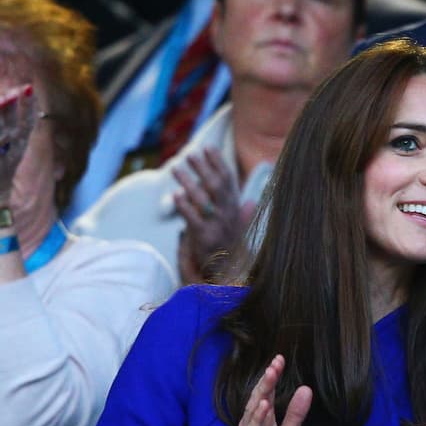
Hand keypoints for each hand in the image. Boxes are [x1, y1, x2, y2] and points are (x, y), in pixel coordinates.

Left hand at [0, 84, 36, 210]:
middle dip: (19, 106)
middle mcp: (10, 154)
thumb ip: (0, 139)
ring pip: (3, 135)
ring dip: (4, 116)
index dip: (28, 107)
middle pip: (16, 126)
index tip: (29, 88)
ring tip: (4, 99)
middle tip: (22, 87)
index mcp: (14, 149)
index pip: (25, 125)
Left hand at [173, 149, 249, 281]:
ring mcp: (217, 226)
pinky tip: (175, 195)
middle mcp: (228, 215)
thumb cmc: (231, 251)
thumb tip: (250, 202)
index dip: (219, 163)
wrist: (229, 276)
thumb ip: (244, 215)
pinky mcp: (205, 238)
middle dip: (203, 168)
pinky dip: (184, 206)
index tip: (209, 148)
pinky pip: (193, 219)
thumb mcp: (240, 232)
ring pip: (202, 199)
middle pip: (216, 186)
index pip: (229, 181)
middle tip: (190, 154)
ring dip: (188, 182)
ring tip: (176, 168)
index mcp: (234, 210)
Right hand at [229, 355, 313, 425]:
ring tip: (270, 376)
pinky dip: (256, 419)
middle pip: (259, 398)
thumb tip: (306, 390)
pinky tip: (263, 406)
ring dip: (261, 393)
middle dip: (267, 380)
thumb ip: (295, 415)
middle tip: (276, 362)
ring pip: (252, 411)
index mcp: (264, 421)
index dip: (272, 377)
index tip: (280, 359)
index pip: (267, 394)